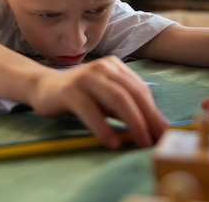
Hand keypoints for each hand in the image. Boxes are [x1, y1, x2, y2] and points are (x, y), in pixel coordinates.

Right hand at [30, 55, 168, 147]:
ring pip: (117, 98)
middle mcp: (103, 67)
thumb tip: (156, 126)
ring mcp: (86, 77)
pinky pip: (90, 110)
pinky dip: (103, 127)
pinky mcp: (69, 91)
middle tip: (156, 140)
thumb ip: (128, 108)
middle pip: (132, 93)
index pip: (140, 89)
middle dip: (148, 118)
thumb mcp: (107, 100)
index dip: (154, 112)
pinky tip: (112, 142)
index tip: (164, 133)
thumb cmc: (81, 96)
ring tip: (141, 142)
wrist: (44, 88)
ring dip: (133, 122)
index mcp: (115, 66)